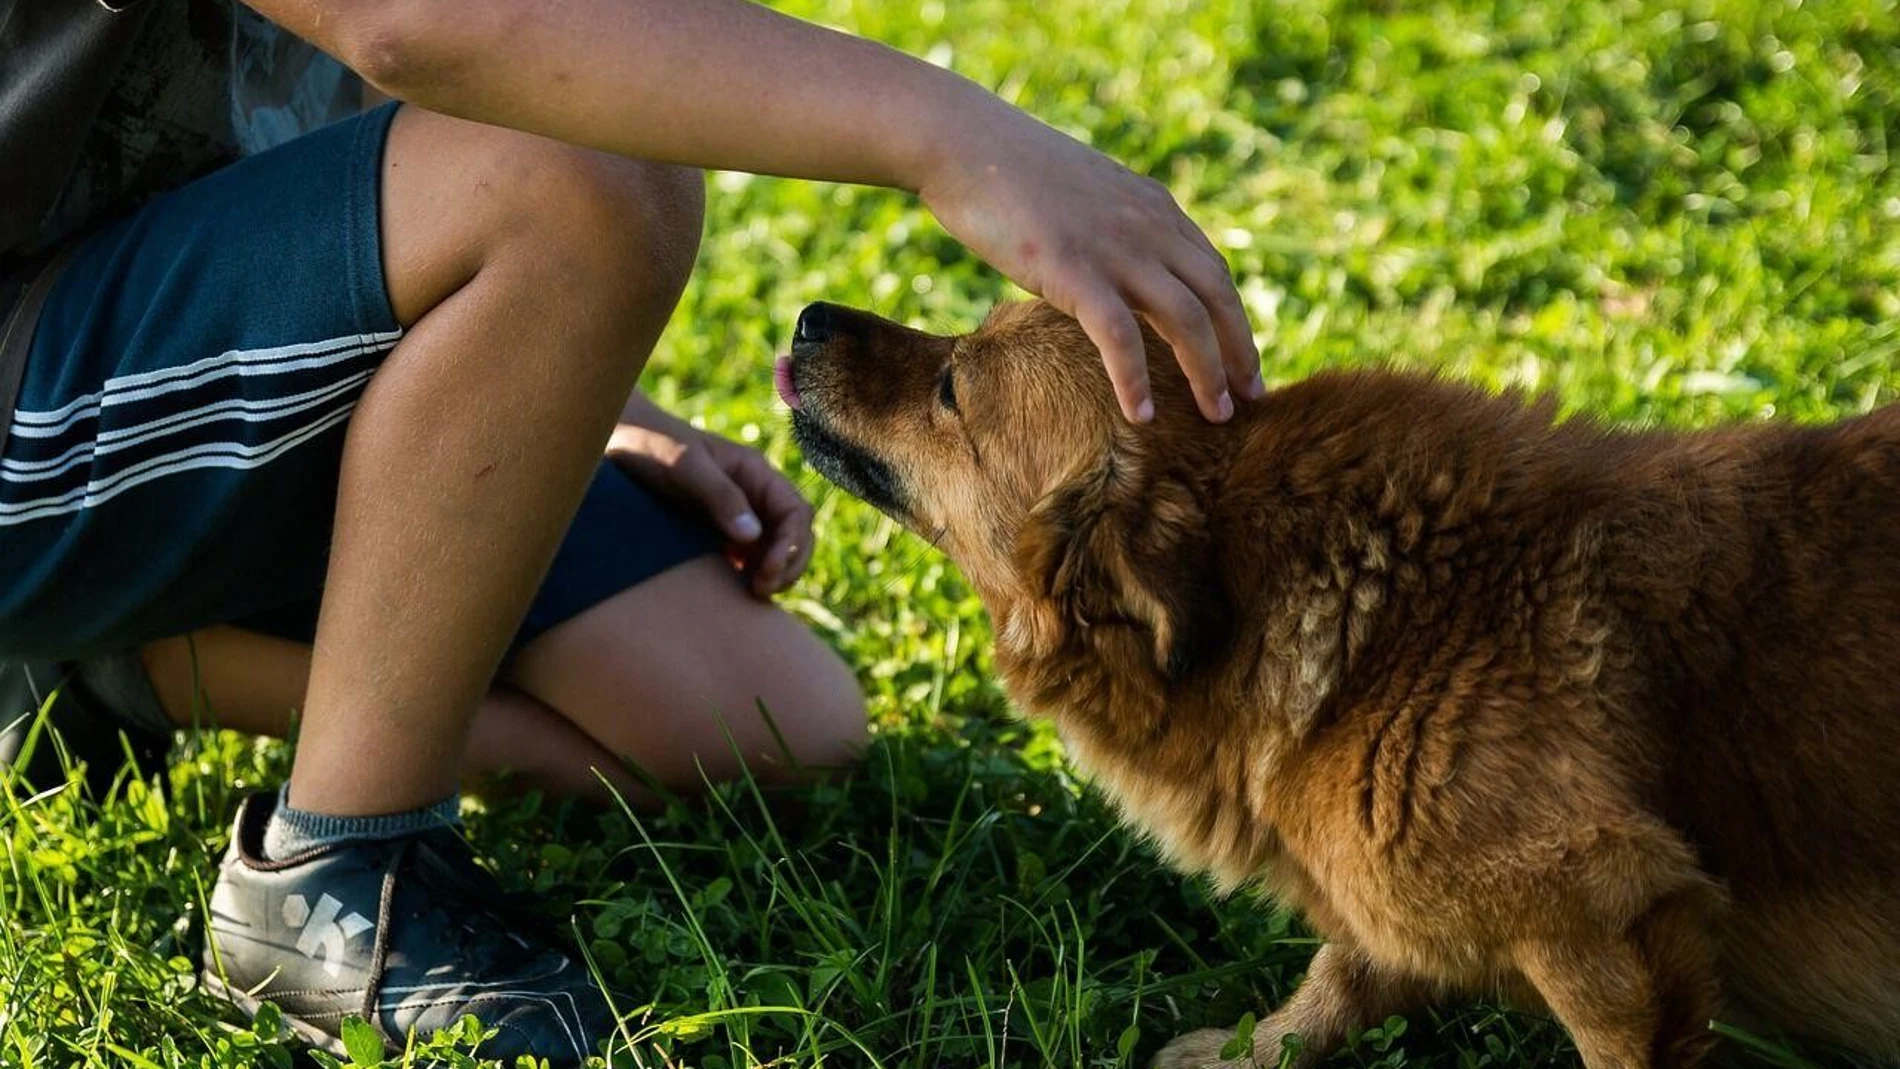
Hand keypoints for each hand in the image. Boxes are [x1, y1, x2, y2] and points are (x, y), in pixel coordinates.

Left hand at [607, 397, 813, 596]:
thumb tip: (753, 535)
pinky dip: (750, 575)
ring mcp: (736, 514)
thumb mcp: (685, 466)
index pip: (796, 512)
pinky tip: (735, 590)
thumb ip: (720, 496)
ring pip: (774, 549)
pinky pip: (748, 557)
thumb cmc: (650, 445)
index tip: (768, 570)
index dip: (791, 545)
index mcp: (754, 473)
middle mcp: (752, 494)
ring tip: (753, 593)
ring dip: (774, 573)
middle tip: (762, 589)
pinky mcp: (716, 531)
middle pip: (794, 534)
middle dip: (788, 564)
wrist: (614, 440)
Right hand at [916, 104, 1262, 423]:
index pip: (1213, 271)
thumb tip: (1112, 266)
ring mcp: (1115, 248)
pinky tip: (1141, 415)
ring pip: (1186, 320)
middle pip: (1217, 297)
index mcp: (1153, 208)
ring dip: (1207, 373)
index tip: (1241, 360)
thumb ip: (1112, 227)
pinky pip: (1121, 337)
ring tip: (1217, 417)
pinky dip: (1135, 380)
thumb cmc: (1009, 173)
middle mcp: (1148, 227)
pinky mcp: (1075, 271)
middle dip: (1239, 351)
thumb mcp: (1083, 195)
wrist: (965, 145)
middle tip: (1252, 396)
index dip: (1234, 319)